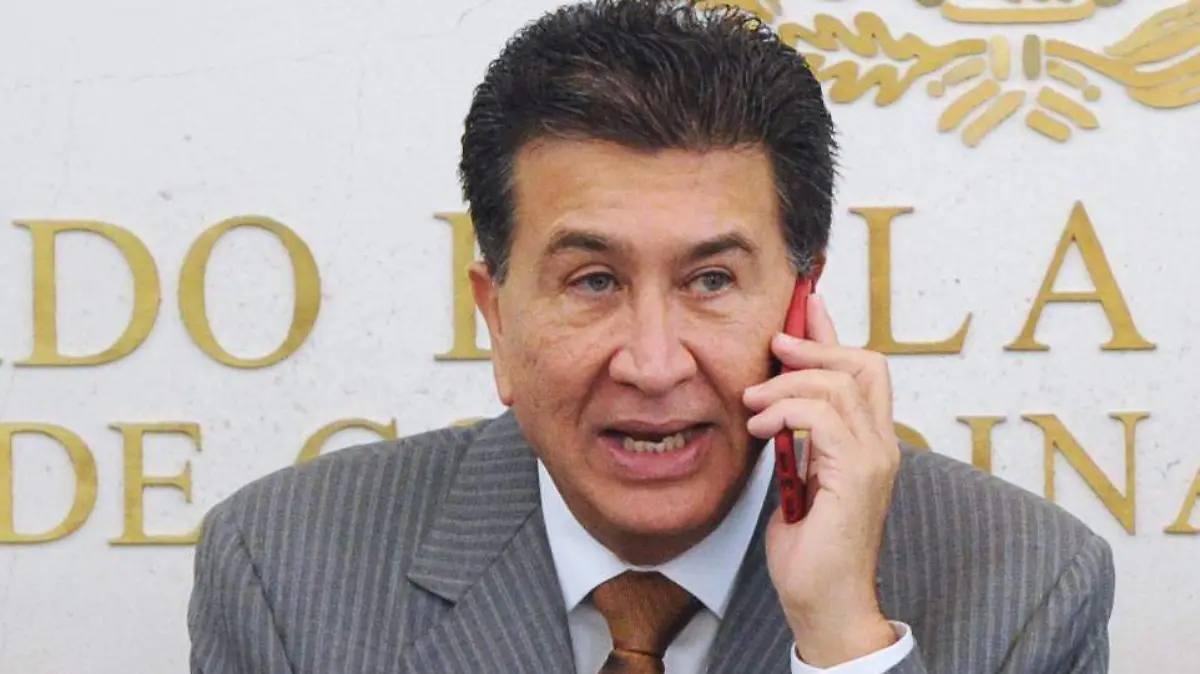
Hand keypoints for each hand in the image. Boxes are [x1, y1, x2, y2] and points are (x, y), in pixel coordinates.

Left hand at [741, 294, 900, 667]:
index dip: (833, 335)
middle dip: (813, 346)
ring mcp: (874, 458)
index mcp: (870, 443)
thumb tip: (776, 397)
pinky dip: (784, 411)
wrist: (823, 601)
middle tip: (773, 349)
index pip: (863, 370)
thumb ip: (798, 436)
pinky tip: (761, 427)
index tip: (806, 306)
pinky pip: (822, 415)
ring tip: (753, 405)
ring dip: (785, 385)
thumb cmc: (810, 548)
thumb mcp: (797, 474)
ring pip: (837, 384)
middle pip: (862, 364)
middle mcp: (882, 445)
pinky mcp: (857, 474)